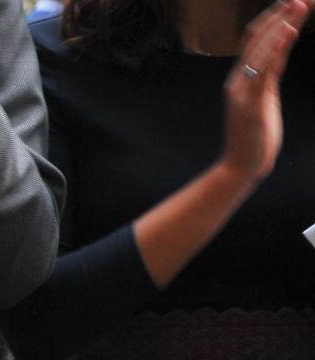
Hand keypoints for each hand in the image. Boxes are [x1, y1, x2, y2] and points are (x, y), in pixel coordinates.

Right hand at [220, 0, 306, 183]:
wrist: (241, 166)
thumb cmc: (254, 138)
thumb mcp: (264, 99)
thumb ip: (268, 76)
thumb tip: (279, 53)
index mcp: (239, 80)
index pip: (253, 40)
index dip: (272, 18)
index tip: (293, 3)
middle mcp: (237, 81)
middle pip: (256, 38)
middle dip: (280, 14)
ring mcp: (242, 91)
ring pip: (260, 48)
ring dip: (282, 23)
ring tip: (300, 5)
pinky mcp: (251, 102)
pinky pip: (265, 68)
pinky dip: (277, 46)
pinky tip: (290, 29)